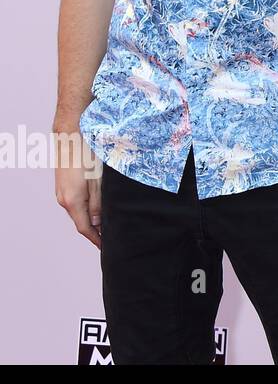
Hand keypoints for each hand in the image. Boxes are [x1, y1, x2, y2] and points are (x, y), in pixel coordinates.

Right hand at [54, 131, 102, 248]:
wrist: (71, 136)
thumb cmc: (87, 156)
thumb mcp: (98, 182)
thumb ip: (98, 204)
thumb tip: (97, 223)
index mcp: (72, 201)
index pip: (84, 228)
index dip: (96, 239)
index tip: (106, 247)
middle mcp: (63, 199)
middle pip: (80, 221)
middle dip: (94, 231)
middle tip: (110, 237)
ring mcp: (61, 192)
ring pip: (77, 212)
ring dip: (90, 219)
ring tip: (105, 224)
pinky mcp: (63, 185)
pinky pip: (74, 202)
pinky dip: (85, 209)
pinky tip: (96, 207)